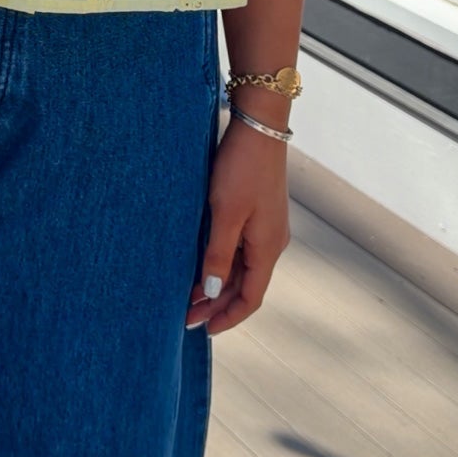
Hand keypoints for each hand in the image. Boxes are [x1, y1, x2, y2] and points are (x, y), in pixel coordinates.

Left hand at [185, 115, 290, 335]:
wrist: (259, 126)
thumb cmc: (242, 168)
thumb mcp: (226, 214)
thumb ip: (219, 254)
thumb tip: (214, 293)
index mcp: (268, 247)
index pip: (251, 297)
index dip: (228, 318)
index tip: (203, 330)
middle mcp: (271, 241)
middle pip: (246, 285)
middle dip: (218, 304)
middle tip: (186, 317)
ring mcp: (265, 226)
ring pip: (242, 267)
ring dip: (218, 284)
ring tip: (189, 295)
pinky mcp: (257, 210)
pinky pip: (241, 248)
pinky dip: (222, 262)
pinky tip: (201, 262)